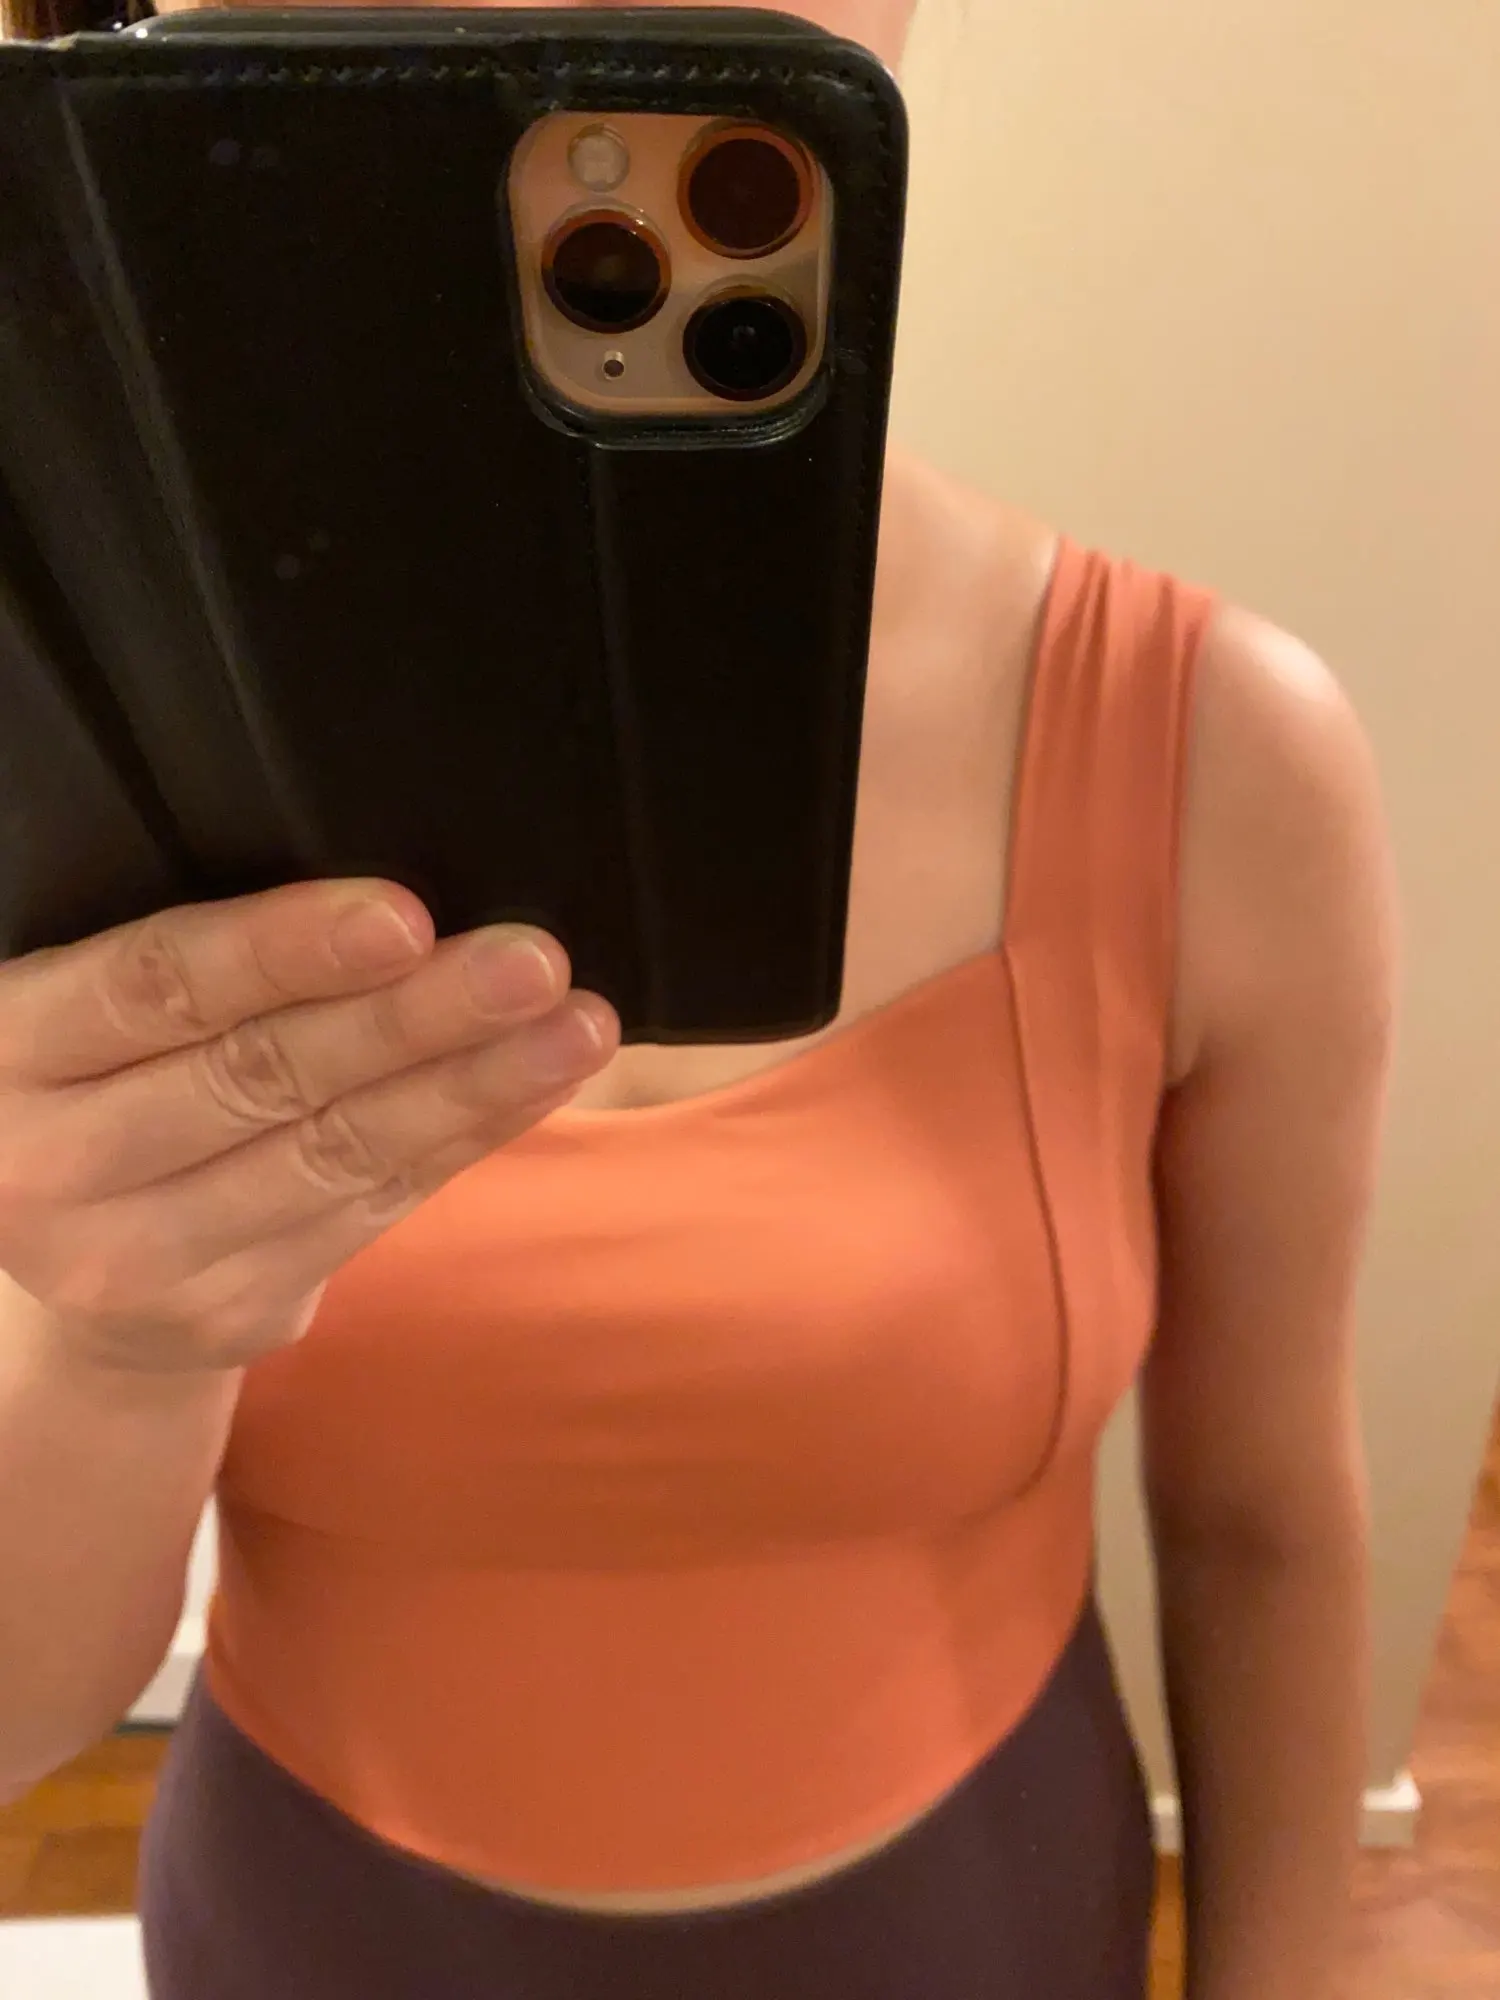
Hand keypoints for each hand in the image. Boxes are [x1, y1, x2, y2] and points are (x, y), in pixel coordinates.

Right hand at [0, 881, 616, 1374]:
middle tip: (530, 962)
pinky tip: (542, 1081)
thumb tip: (389, 901)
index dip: (282, 951)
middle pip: (262, 1075)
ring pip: (336, 1150)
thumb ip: (186, 968)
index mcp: (14, 1052)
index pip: (155, 986)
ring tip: (577, 1025)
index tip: (405, 916)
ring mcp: (143, 1258)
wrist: (79, 1270)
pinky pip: (376, 1207)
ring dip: (471, 1082)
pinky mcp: (233, 1312)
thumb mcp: (90, 1015)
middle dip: (414, 1016)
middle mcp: (56, 1165)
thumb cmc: (107, 1081)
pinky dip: (468, 1137)